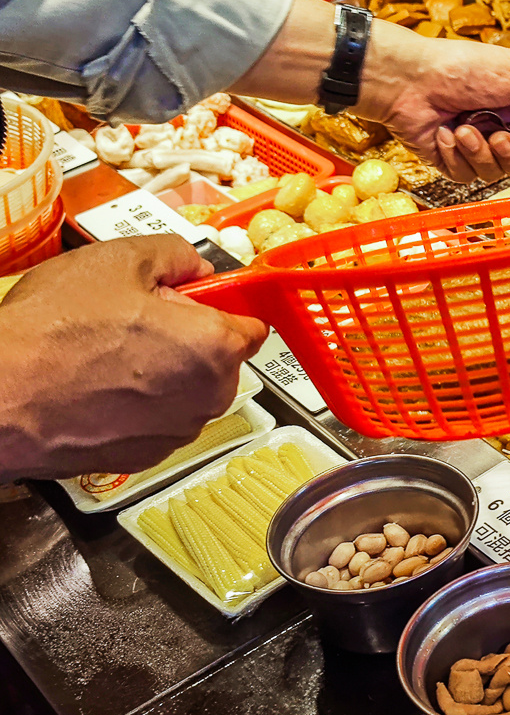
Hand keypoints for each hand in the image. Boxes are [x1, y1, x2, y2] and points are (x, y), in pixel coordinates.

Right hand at [0, 237, 267, 480]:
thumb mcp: (118, 260)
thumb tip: (196, 269)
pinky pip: (156, 420)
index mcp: (215, 347)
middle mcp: (208, 398)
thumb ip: (176, 256)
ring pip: (186, 391)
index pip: (252, 325)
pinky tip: (95, 387)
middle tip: (135, 321)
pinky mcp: (142, 459)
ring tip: (106, 354)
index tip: (196, 301)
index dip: (222, 307)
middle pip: (219, 359)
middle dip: (188, 339)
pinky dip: (136, 405)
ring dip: (162, 373)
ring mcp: (175, 434)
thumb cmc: (52, 332)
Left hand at [358, 27, 509, 184]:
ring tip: (462, 128)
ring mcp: (471, 148)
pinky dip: (455, 155)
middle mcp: (496, 130)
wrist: (411, 79)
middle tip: (498, 136)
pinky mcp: (448, 161)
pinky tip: (444, 133)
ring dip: (479, 151)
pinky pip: (463, 175)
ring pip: (492, 173)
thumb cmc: (462, 67)